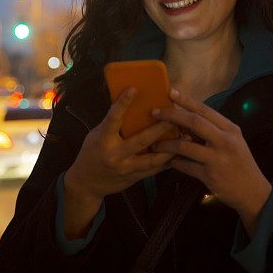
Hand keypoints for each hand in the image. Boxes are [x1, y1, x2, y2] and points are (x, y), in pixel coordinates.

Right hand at [65, 87, 176, 201]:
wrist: (86, 184)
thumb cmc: (91, 153)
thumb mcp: (96, 135)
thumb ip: (112, 123)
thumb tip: (128, 103)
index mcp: (103, 140)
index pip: (113, 119)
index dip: (123, 104)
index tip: (133, 89)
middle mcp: (115, 155)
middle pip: (141, 140)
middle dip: (160, 128)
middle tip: (175, 117)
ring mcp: (125, 168)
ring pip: (153, 158)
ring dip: (171, 148)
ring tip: (186, 137)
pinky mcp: (133, 178)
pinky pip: (154, 169)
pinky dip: (167, 160)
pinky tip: (179, 152)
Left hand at [151, 89, 271, 221]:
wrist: (252, 191)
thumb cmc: (238, 163)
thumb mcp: (232, 141)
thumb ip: (213, 130)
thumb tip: (185, 118)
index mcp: (231, 129)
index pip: (205, 110)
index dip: (186, 100)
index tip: (170, 92)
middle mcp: (226, 141)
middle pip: (194, 122)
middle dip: (171, 115)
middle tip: (154, 112)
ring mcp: (218, 159)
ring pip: (185, 145)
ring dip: (166, 143)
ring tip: (154, 143)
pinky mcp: (210, 176)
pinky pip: (185, 166)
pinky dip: (173, 162)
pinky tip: (165, 160)